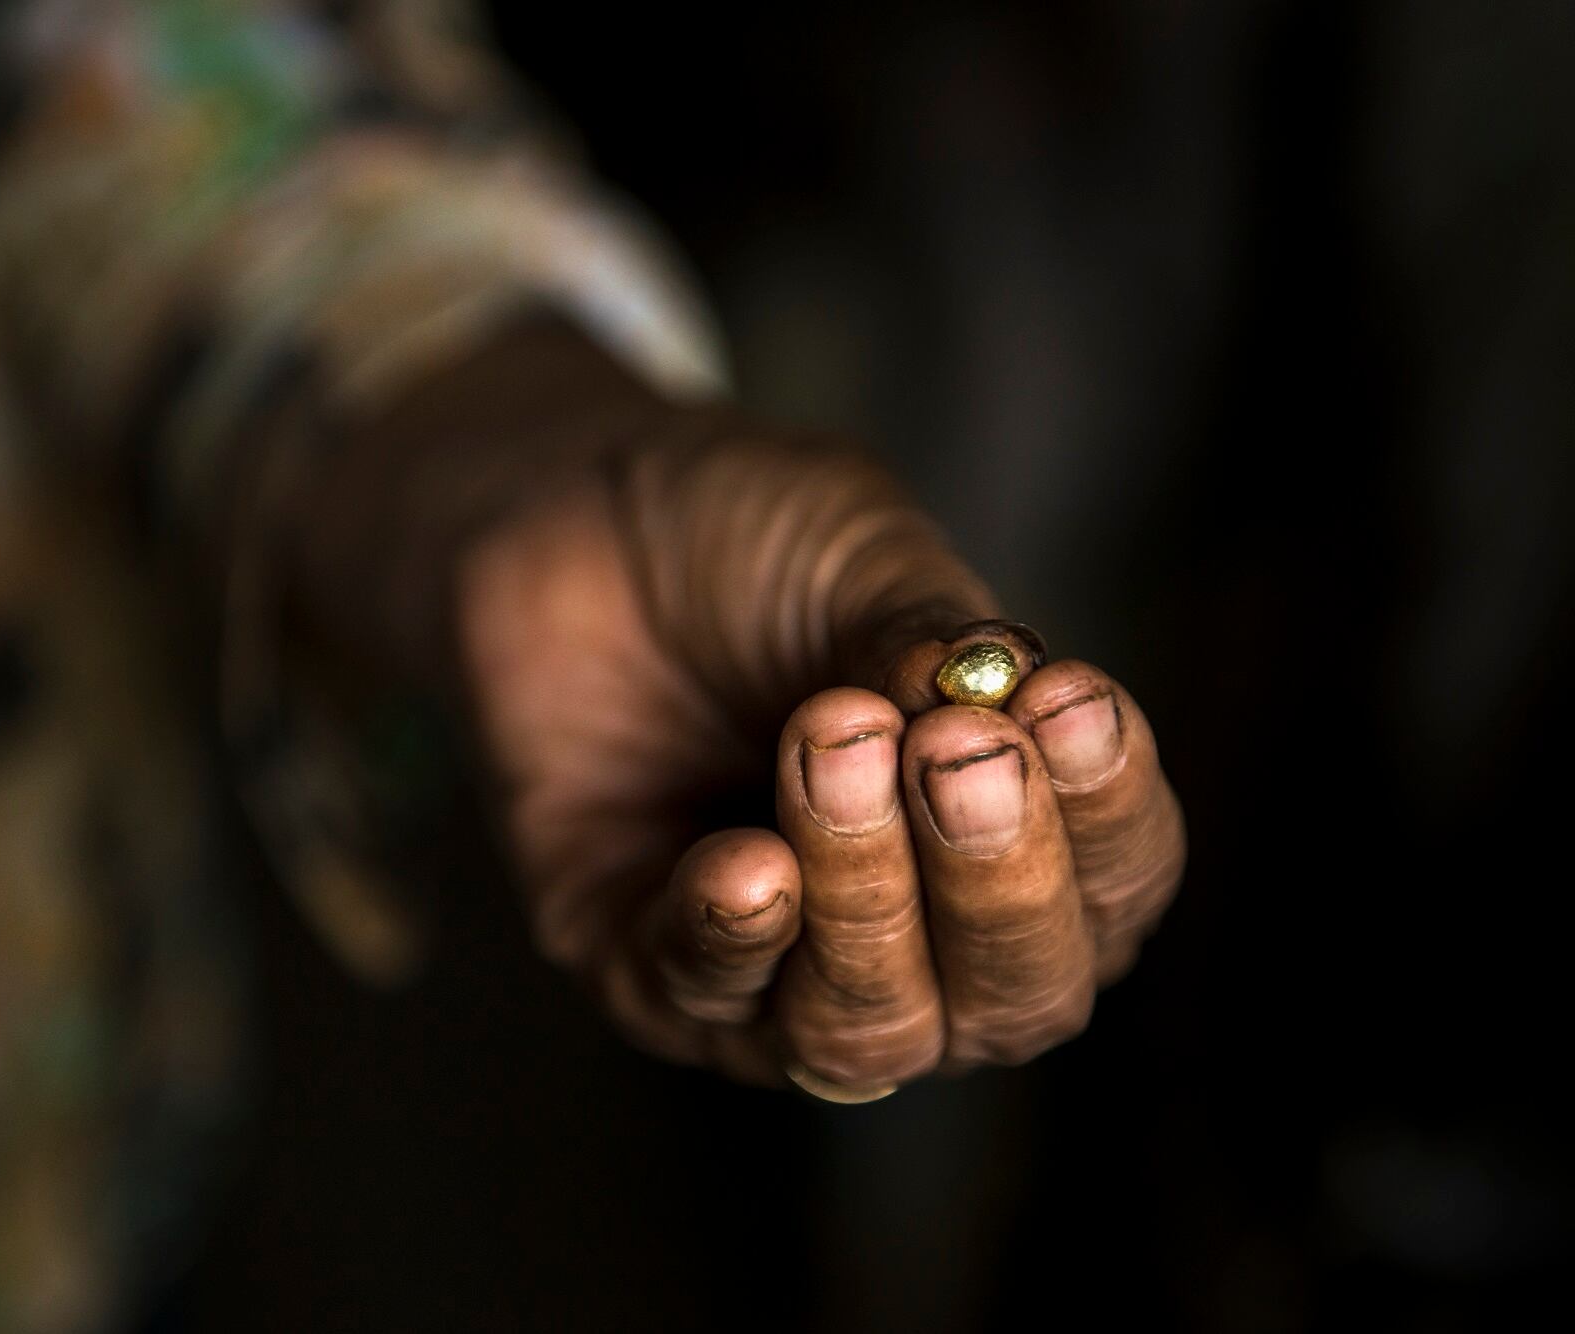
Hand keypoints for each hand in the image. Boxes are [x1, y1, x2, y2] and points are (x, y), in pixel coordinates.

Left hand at [452, 427, 1184, 1096]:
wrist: (575, 508)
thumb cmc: (746, 543)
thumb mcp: (864, 561)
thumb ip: (928, 642)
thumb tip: (994, 701)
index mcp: (1011, 836)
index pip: (1112, 889)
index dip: (1109, 818)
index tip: (1069, 704)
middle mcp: (915, 938)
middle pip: (1013, 999)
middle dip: (997, 884)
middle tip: (954, 753)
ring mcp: (778, 972)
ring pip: (866, 1029)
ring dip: (865, 898)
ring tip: (831, 745)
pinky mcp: (638, 967)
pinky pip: (700, 999)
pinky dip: (733, 936)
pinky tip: (745, 859)